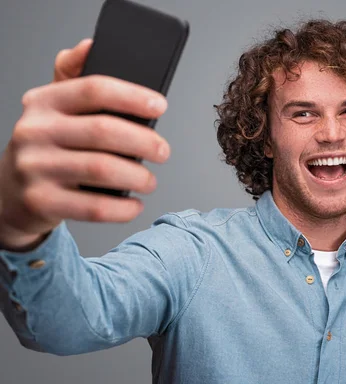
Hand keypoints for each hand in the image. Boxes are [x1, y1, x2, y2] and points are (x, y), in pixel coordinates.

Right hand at [0, 38, 170, 249]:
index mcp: (44, 102)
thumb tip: (92, 46)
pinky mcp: (41, 202)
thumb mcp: (54, 108)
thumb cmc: (47, 146)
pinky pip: (94, 207)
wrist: (11, 192)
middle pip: (104, 132)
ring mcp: (35, 168)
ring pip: (102, 170)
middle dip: (145, 142)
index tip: (160, 106)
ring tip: (149, 180)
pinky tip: (134, 204)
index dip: (133, 96)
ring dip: (138, 177)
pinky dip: (123, 208)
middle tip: (163, 151)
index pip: (93, 89)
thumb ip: (73, 76)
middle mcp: (34, 131)